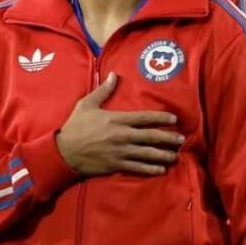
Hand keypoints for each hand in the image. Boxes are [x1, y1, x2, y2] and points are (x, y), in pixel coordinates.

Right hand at [55, 73, 183, 175]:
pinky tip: (160, 169)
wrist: (64, 151)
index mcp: (116, 119)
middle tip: (181, 140)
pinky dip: (150, 169)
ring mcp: (120, 152)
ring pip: (147, 154)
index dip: (161, 118)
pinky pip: (138, 167)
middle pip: (151, 137)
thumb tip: (114, 75)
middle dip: (168, 138)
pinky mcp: (116, 165)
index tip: (174, 119)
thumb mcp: (86, 104)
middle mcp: (122, 136)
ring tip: (175, 156)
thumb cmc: (75, 126)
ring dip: (163, 155)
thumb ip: (103, 91)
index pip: (144, 118)